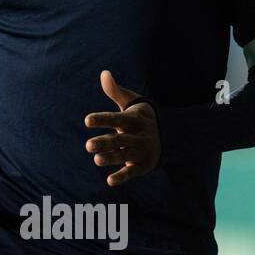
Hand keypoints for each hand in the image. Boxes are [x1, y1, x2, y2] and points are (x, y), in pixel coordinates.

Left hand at [84, 69, 160, 186]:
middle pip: (119, 139)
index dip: (102, 119)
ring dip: (111, 158)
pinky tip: (109, 181)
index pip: (116, 119)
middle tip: (87, 145)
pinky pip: (131, 172)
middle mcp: (138, 136)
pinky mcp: (142, 166)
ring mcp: (141, 152)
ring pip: (124, 156)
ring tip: (96, 159)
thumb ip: (115, 91)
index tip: (87, 120)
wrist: (167, 136)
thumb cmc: (138, 118)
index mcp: (134, 120)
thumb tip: (104, 73)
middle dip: (104, 142)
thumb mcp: (130, 103)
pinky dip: (122, 177)